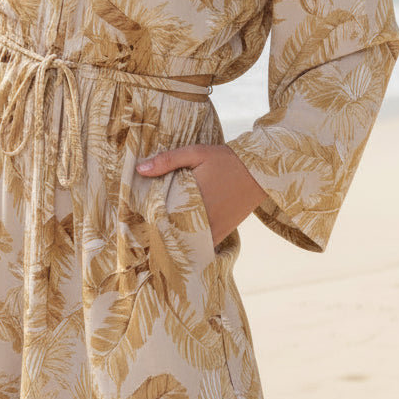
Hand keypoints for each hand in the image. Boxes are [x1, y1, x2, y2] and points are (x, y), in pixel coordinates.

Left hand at [136, 144, 266, 245]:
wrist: (259, 171)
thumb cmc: (225, 160)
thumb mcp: (195, 153)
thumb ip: (168, 160)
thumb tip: (140, 170)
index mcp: (192, 198)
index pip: (162, 217)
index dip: (149, 220)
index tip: (139, 219)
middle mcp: (203, 218)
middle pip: (173, 233)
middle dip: (160, 232)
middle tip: (146, 231)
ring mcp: (215, 228)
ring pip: (188, 243)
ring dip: (175, 240)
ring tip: (161, 237)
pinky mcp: (224, 231)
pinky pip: (204, 245)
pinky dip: (193, 245)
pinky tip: (183, 240)